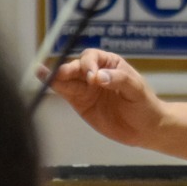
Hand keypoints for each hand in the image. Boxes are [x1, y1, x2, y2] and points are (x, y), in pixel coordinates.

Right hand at [44, 48, 164, 145]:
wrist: (145, 128)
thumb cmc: (145, 105)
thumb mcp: (136, 90)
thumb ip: (119, 80)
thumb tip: (99, 77)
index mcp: (110, 63)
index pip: (92, 57)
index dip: (89, 64)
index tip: (93, 78)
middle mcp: (95, 72)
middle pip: (76, 66)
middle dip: (68, 69)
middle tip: (63, 75)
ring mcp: (86, 87)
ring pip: (67, 78)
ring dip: (55, 76)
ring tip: (41, 72)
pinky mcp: (80, 102)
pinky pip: (65, 91)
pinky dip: (53, 85)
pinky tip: (42, 78)